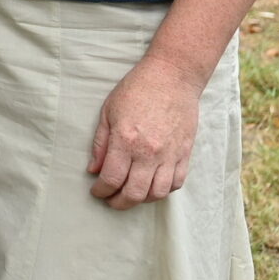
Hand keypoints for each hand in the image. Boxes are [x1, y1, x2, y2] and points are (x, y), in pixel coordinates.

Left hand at [88, 54, 204, 207]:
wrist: (173, 77)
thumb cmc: (137, 89)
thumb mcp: (109, 111)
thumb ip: (100, 143)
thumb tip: (93, 169)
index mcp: (126, 140)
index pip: (112, 179)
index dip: (101, 190)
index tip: (97, 191)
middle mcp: (149, 152)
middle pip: (134, 193)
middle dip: (119, 202)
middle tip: (111, 201)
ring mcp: (170, 154)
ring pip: (157, 193)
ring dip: (141, 200)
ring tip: (131, 195)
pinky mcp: (185, 153)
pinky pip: (176, 183)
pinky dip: (163, 190)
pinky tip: (152, 186)